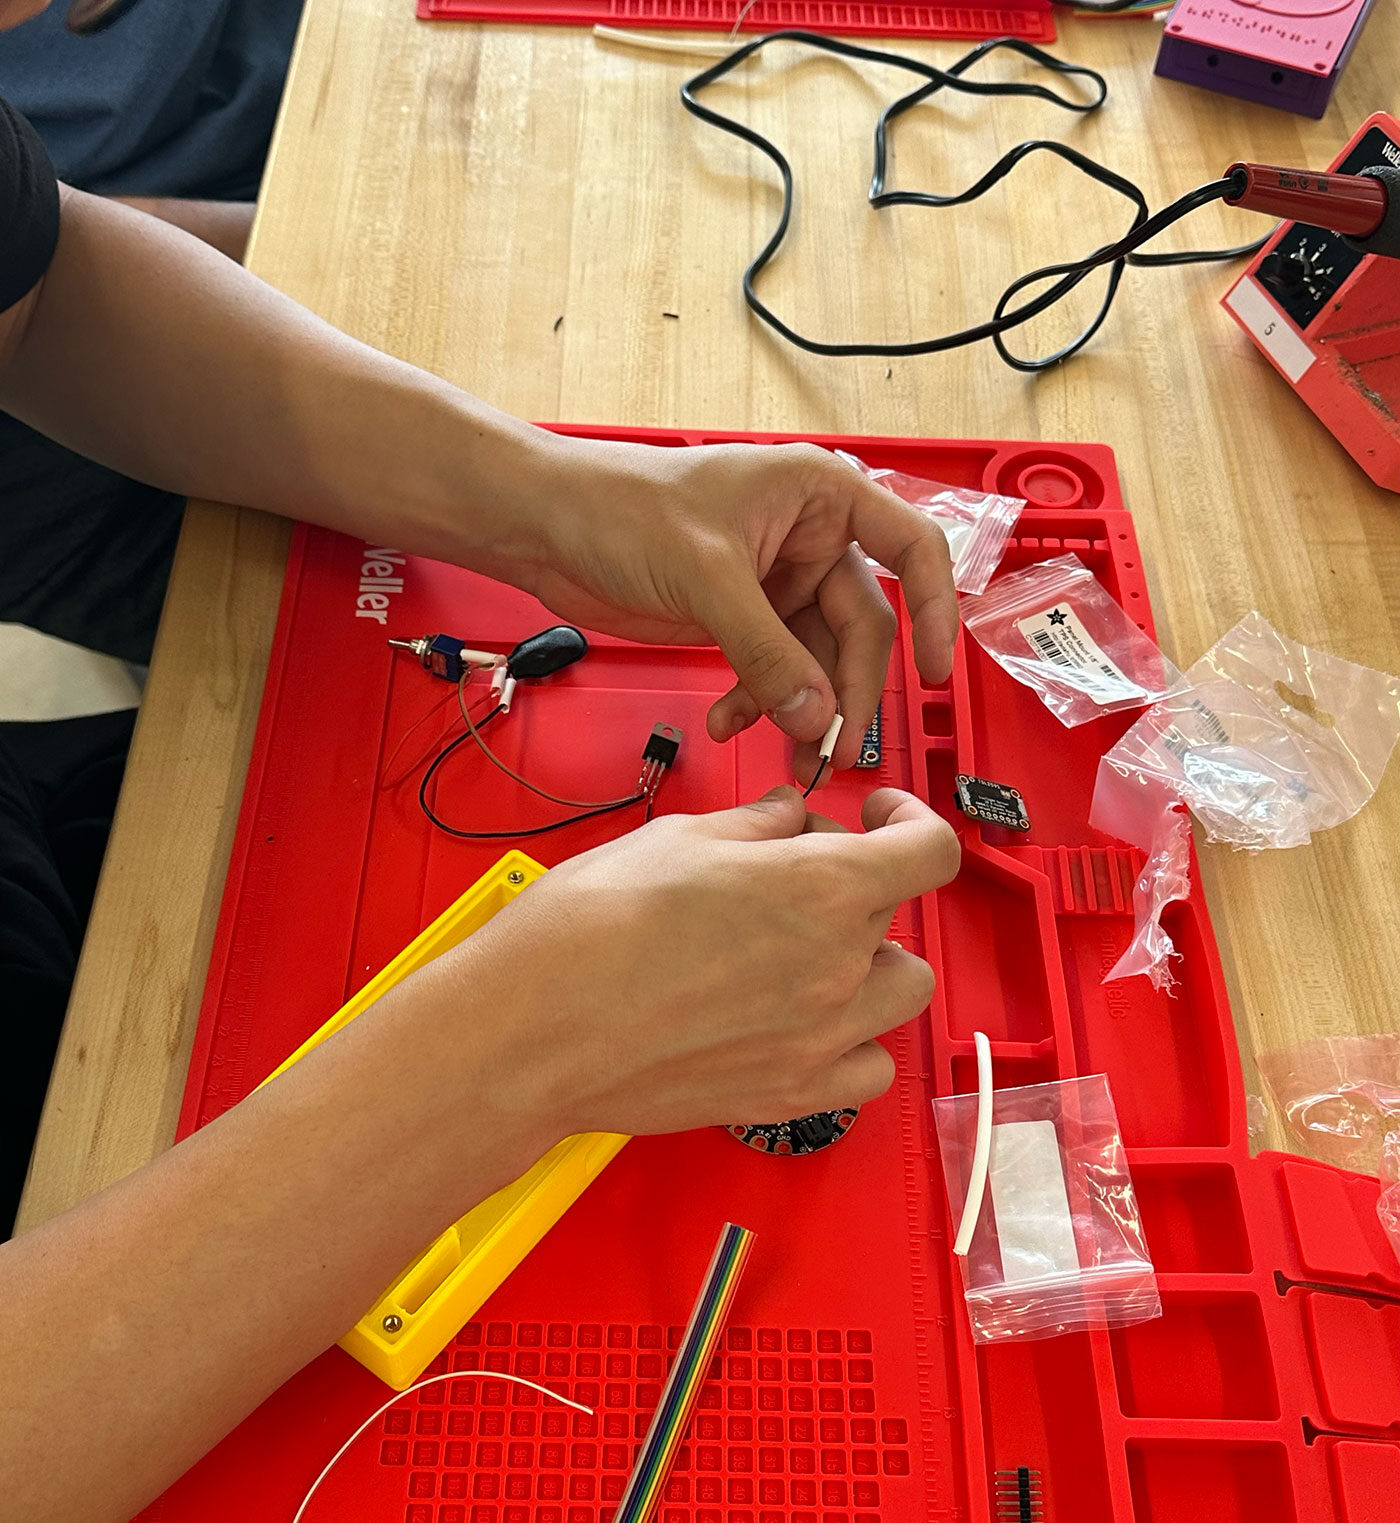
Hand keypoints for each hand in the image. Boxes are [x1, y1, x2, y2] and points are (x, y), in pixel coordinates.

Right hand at [440, 786, 957, 1138]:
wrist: (533, 1030)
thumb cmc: (592, 926)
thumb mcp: (679, 837)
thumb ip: (758, 825)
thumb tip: (792, 818)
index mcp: (821, 887)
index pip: (929, 850)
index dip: (912, 822)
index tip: (878, 817)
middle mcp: (839, 966)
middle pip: (899, 917)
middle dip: (857, 890)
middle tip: (790, 884)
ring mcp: (822, 1040)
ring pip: (900, 994)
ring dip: (868, 965)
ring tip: (800, 956)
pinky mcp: (791, 1095)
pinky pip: (868, 1068)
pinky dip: (852, 1042)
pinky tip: (799, 1022)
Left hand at [524, 437, 957, 780]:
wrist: (548, 527)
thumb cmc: (621, 506)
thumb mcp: (707, 576)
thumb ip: (767, 651)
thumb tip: (819, 717)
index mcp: (821, 496)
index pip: (911, 547)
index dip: (936, 610)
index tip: (935, 673)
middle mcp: (809, 539)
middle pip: (863, 627)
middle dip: (849, 692)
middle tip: (837, 749)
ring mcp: (776, 583)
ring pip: (818, 661)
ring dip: (805, 711)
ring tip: (793, 756)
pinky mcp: (742, 618)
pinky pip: (775, 673)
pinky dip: (760, 703)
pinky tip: (733, 724)